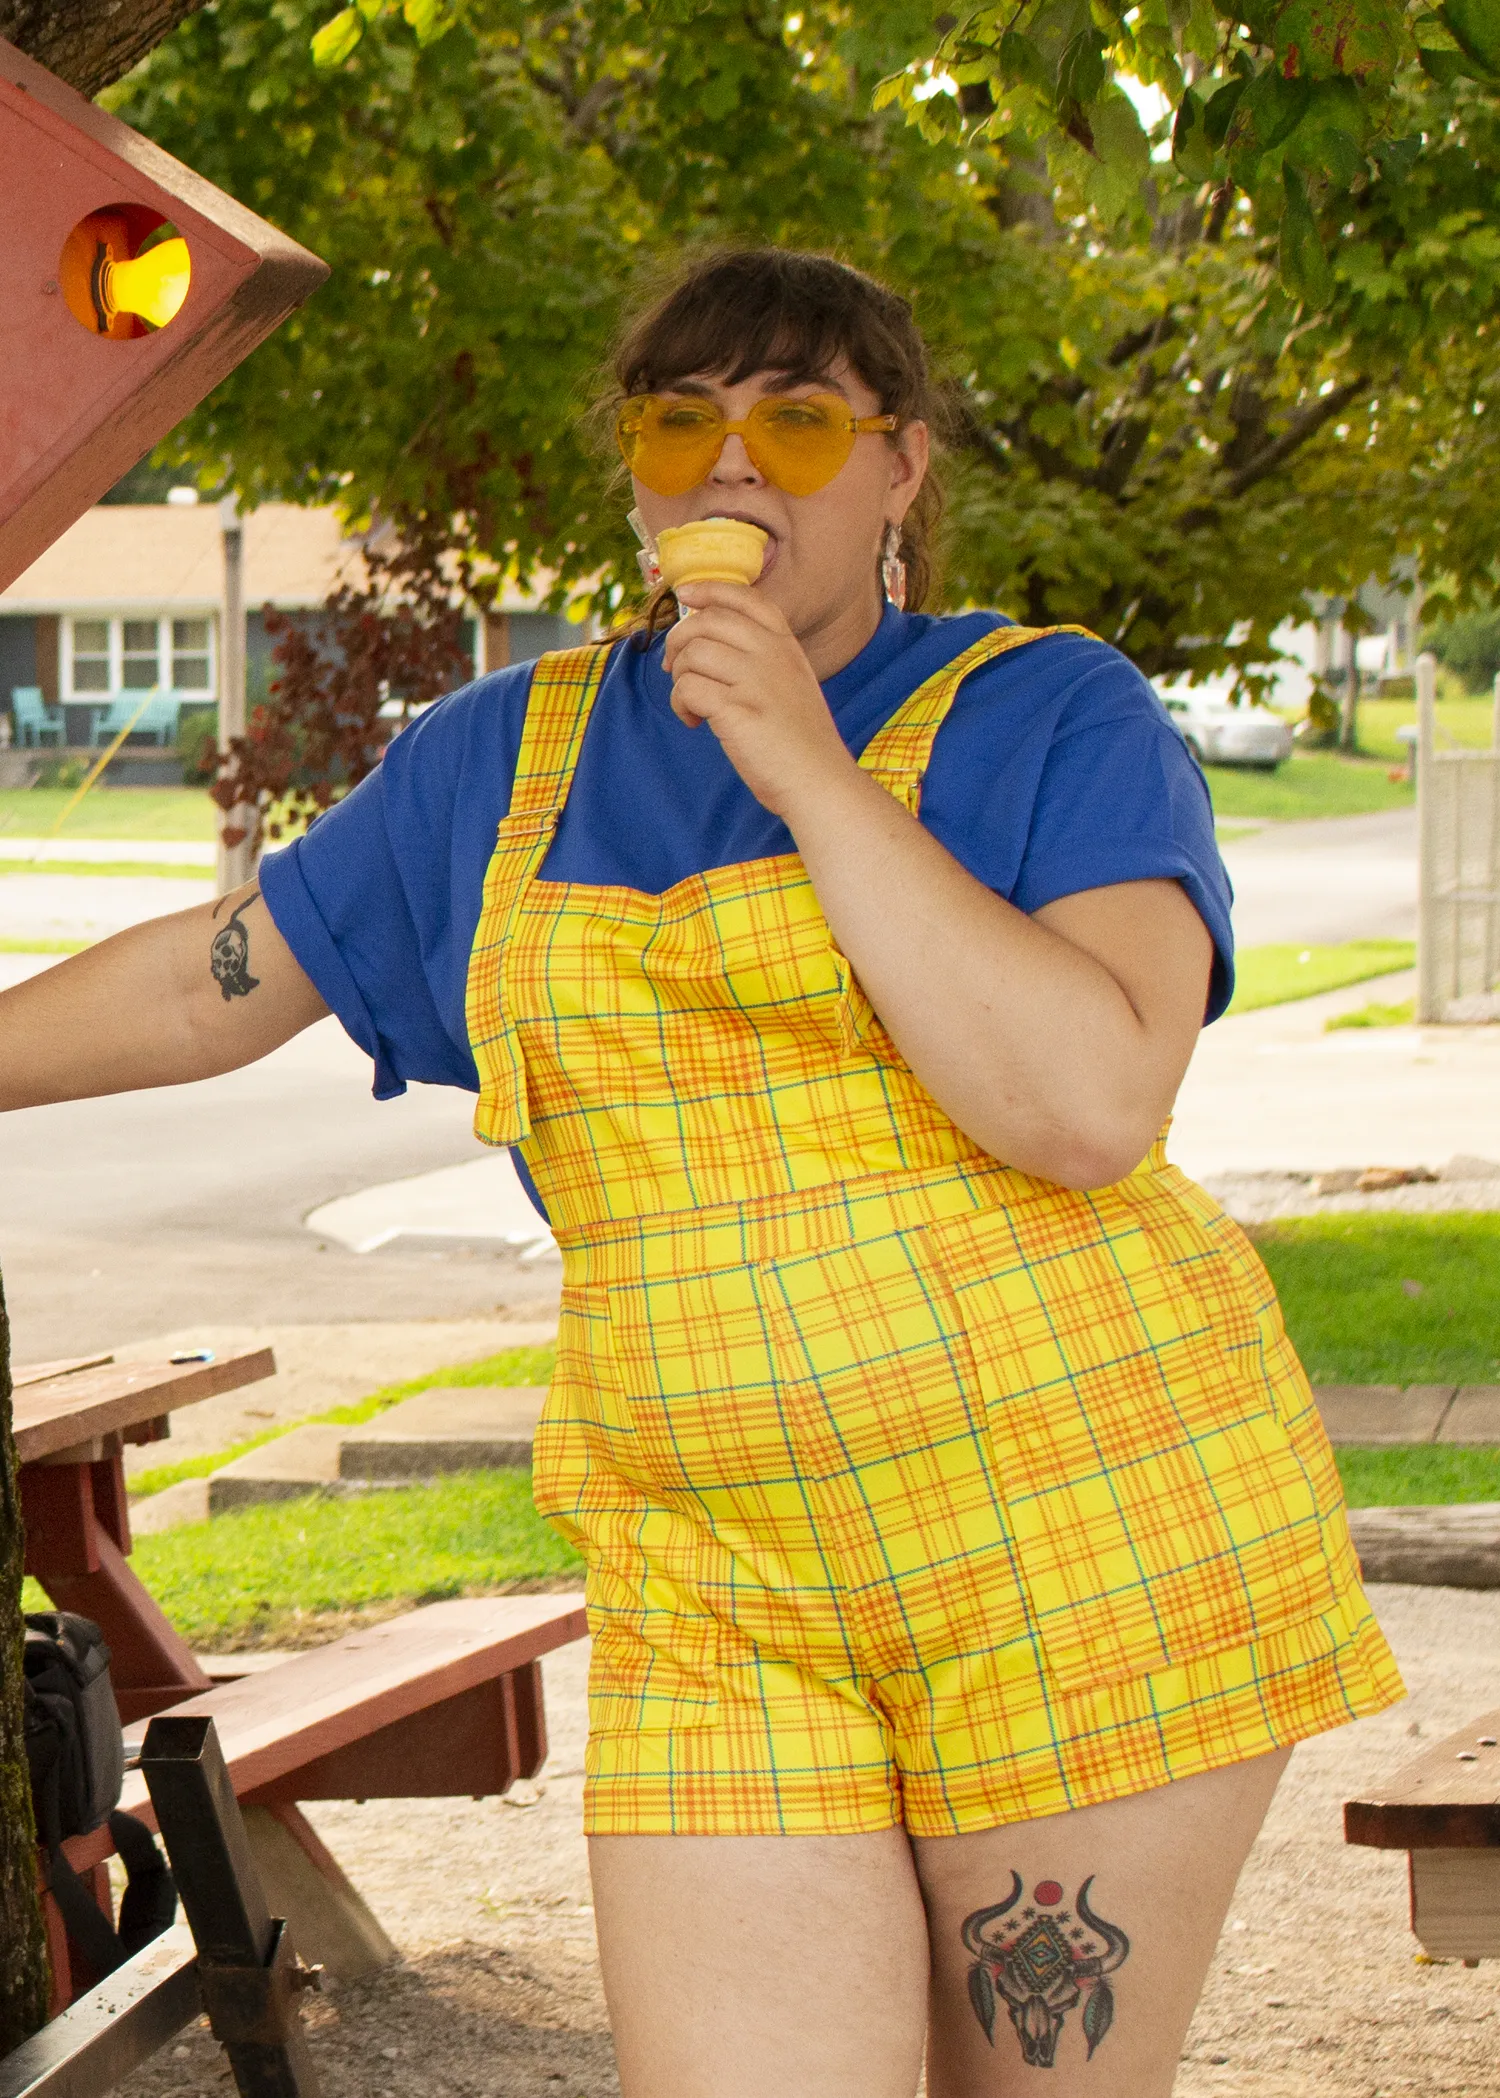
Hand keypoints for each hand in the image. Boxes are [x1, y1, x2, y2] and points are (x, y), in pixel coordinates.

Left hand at [662, 582, 857, 818]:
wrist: (819, 780)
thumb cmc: (798, 740)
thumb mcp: (790, 684)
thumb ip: (761, 659)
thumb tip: (706, 643)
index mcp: (785, 645)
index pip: (744, 598)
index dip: (709, 589)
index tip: (684, 592)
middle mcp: (771, 655)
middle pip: (707, 621)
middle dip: (679, 640)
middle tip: (674, 668)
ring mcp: (756, 681)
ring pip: (692, 654)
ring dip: (679, 679)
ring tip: (691, 704)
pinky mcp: (737, 710)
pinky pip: (688, 689)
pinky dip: (680, 705)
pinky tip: (693, 722)